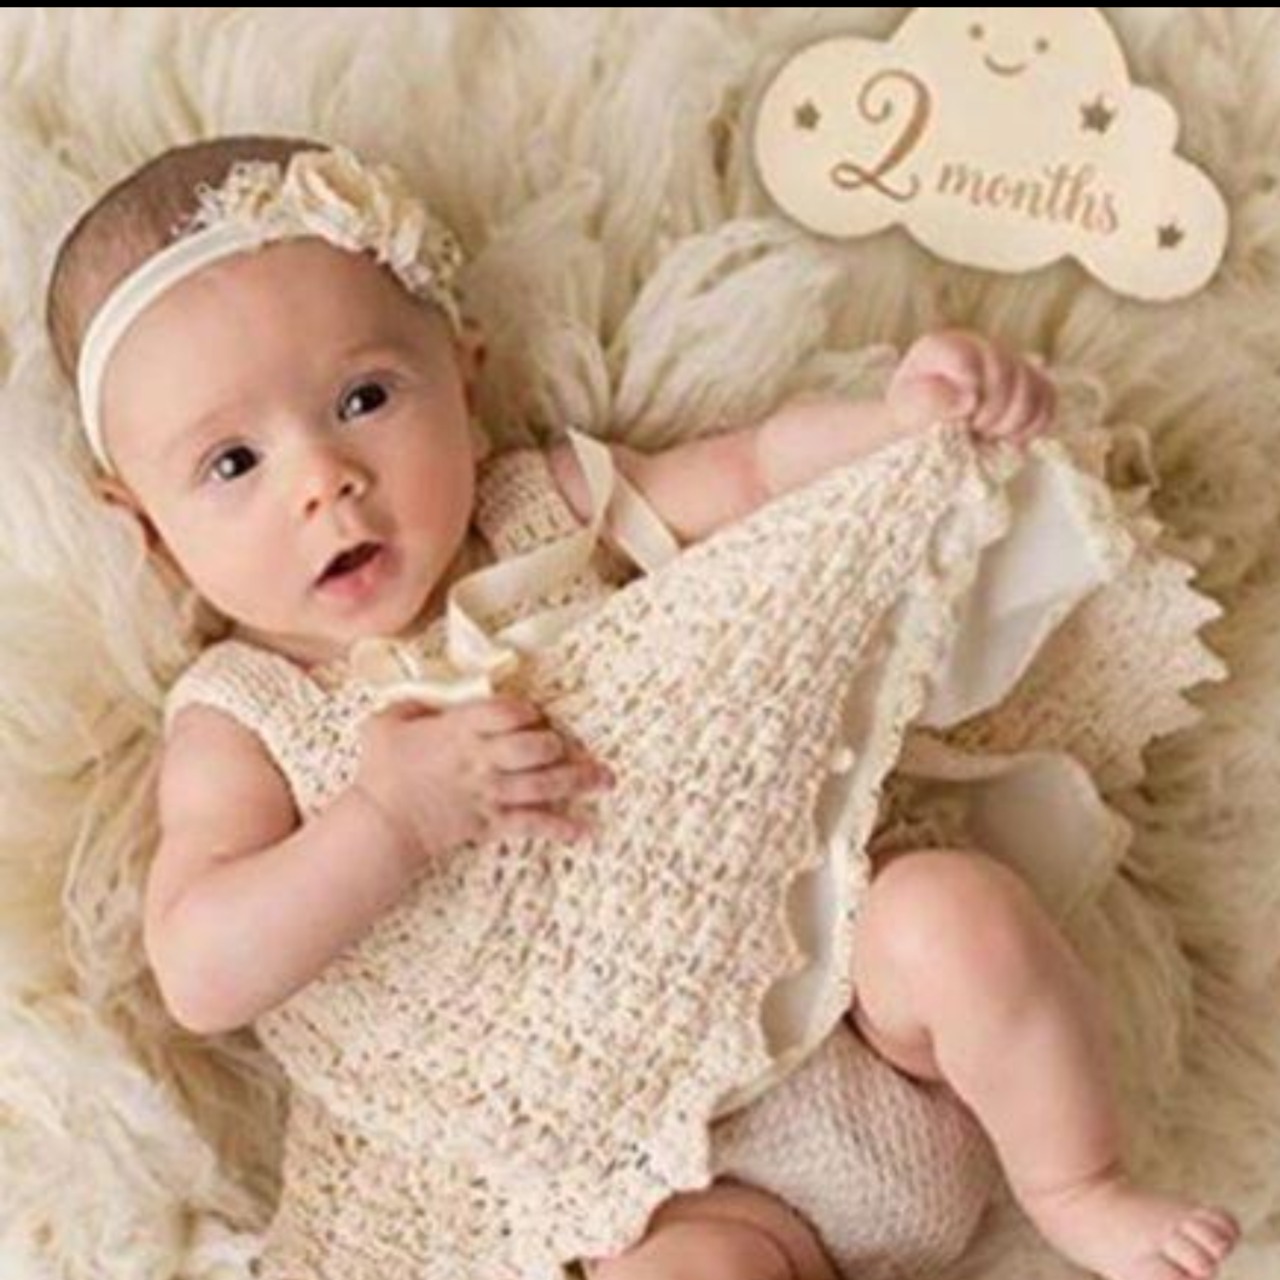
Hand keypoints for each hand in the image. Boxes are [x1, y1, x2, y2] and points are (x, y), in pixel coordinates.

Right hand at [353, 694, 615, 863]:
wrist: (381, 823)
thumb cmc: (380, 770)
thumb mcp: (387, 722)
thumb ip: (414, 703)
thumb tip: (431, 695)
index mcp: (460, 730)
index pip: (506, 713)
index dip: (527, 711)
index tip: (535, 713)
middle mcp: (483, 760)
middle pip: (535, 749)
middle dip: (558, 745)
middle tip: (571, 745)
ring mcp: (491, 793)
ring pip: (543, 785)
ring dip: (578, 781)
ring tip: (607, 779)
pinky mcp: (492, 823)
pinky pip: (533, 825)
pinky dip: (562, 828)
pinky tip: (587, 830)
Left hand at [886, 330, 1055, 446]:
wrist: (924, 430)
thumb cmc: (909, 422)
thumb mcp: (901, 415)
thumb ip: (926, 403)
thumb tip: (969, 397)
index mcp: (940, 348)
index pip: (967, 357)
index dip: (971, 389)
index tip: (962, 416)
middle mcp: (977, 347)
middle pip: (1007, 372)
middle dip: (991, 413)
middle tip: (972, 432)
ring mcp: (1006, 362)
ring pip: (1033, 385)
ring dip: (1013, 422)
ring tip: (988, 437)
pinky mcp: (1028, 383)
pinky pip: (1048, 398)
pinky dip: (1034, 424)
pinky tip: (1011, 439)